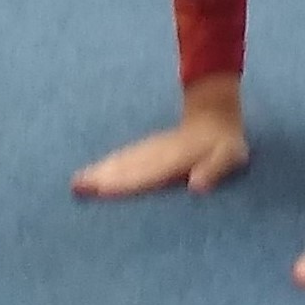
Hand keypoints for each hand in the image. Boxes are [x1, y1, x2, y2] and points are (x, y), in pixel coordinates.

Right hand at [72, 108, 249, 198]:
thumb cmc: (224, 143)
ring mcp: (149, 150)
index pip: (145, 174)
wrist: (214, 113)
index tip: (102, 191)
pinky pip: (124, 158)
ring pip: (121, 161)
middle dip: (102, 177)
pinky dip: (106, 165)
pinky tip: (93, 173)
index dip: (124, 184)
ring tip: (77, 182)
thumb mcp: (229, 155)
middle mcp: (157, 154)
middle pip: (126, 167)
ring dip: (99, 171)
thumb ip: (214, 169)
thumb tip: (197, 186)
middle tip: (76, 187)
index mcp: (174, 159)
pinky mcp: (147, 150)